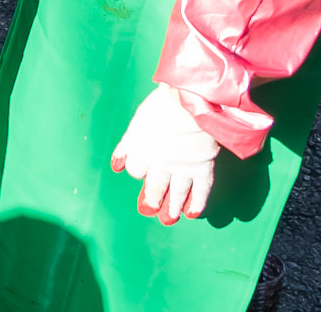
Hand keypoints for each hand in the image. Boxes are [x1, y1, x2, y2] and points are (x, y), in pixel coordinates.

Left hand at [111, 83, 219, 224]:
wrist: (193, 100)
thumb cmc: (164, 106)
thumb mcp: (139, 123)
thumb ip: (128, 145)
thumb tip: (116, 166)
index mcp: (142, 150)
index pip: (135, 169)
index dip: (137, 169)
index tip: (140, 169)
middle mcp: (161, 163)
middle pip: (154, 186)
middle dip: (152, 199)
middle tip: (148, 210)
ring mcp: (184, 168)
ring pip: (177, 193)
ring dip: (172, 207)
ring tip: (168, 219)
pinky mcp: (205, 168)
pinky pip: (202, 191)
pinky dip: (197, 203)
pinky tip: (191, 214)